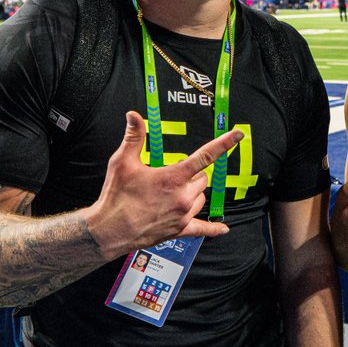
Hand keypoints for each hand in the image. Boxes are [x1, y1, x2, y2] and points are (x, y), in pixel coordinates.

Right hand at [86, 112, 243, 257]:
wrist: (109, 230)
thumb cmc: (116, 197)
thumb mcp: (122, 162)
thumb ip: (134, 137)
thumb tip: (134, 116)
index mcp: (173, 178)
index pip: (204, 156)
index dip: (223, 144)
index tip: (237, 135)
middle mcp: (182, 197)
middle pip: (202, 179)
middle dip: (193, 174)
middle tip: (174, 174)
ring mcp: (183, 215)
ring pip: (201, 198)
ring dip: (194, 193)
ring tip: (175, 192)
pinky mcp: (179, 230)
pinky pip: (203, 229)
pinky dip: (213, 228)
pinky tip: (223, 228)